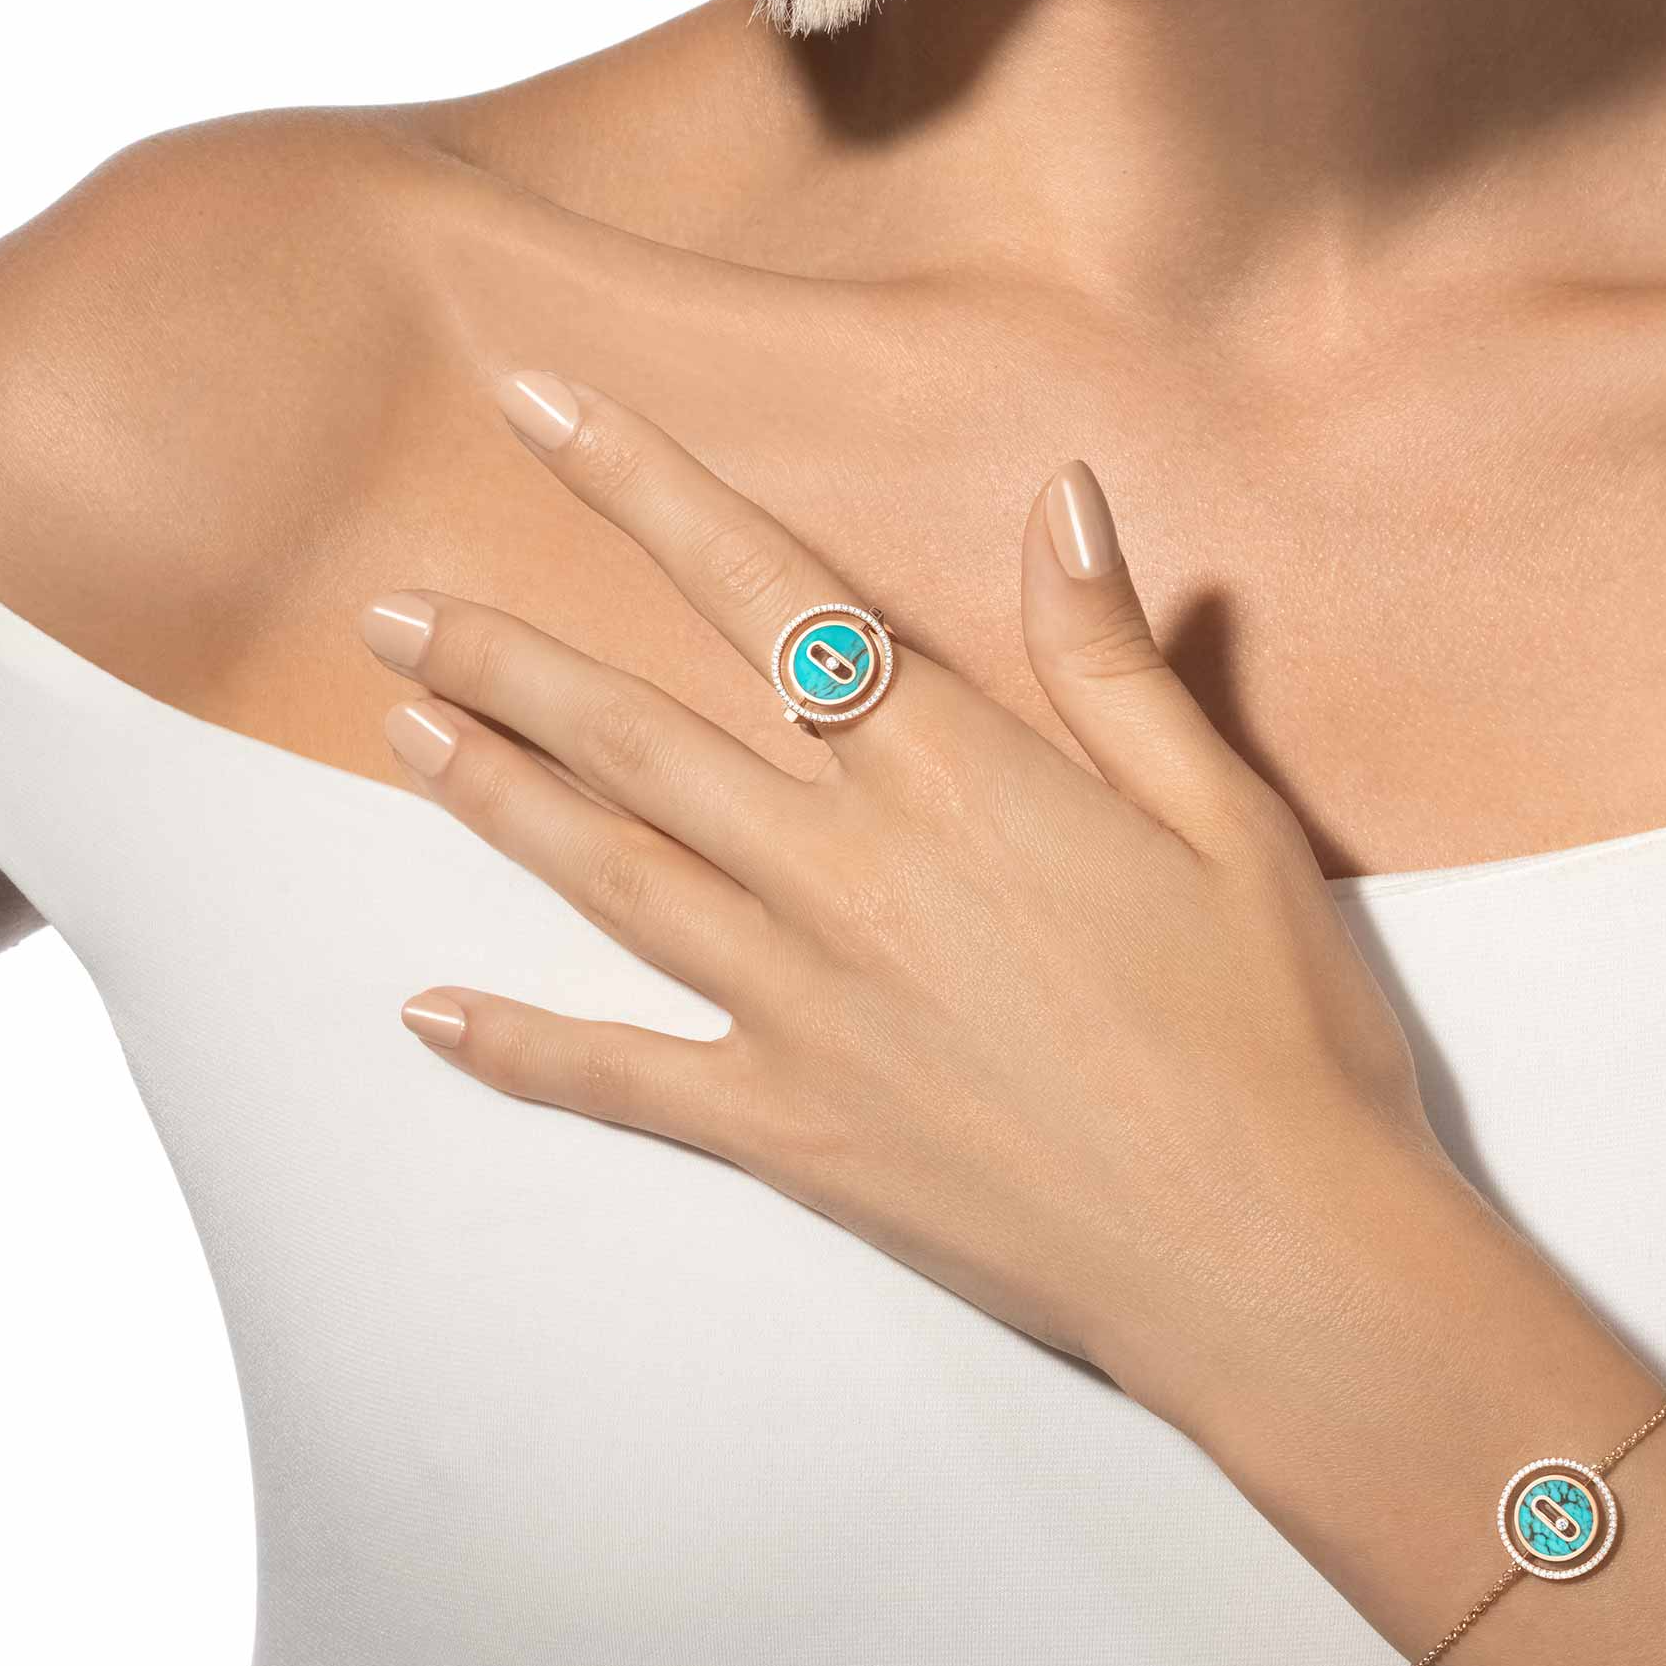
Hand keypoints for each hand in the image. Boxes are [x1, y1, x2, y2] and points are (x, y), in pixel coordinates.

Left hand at [361, 368, 1460, 1426]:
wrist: (1273, 1258)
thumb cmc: (1273, 1030)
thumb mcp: (1226, 815)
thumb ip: (1110, 658)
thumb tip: (1057, 498)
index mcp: (960, 777)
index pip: (773, 596)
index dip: (649, 488)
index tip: (544, 407)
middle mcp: (850, 876)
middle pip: (643, 737)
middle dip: (511, 659)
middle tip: (392, 609)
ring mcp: (805, 1011)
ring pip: (611, 874)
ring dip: (497, 796)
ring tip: (402, 729)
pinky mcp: (794, 1134)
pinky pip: (625, 1081)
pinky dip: (521, 1049)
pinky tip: (429, 1014)